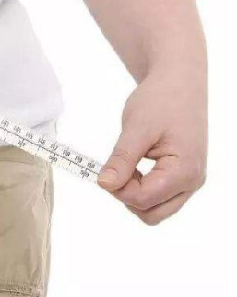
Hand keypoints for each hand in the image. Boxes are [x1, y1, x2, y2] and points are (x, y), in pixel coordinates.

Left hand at [97, 68, 207, 224]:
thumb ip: (122, 159)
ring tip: (128, 165)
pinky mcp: (183, 178)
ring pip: (156, 210)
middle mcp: (192, 182)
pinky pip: (160, 198)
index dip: (117, 189)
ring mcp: (190, 182)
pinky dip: (142, 189)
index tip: (107, 167)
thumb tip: (105, 184)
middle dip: (127, 196)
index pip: (143, 200)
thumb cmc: (160, 100)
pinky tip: (135, 166)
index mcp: (184, 171)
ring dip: (134, 194)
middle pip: (151, 214)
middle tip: (117, 167)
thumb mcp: (136, 128)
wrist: (179, 83)